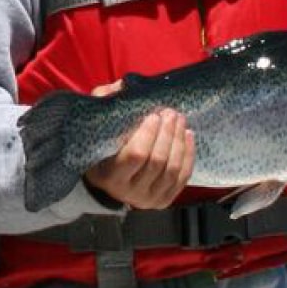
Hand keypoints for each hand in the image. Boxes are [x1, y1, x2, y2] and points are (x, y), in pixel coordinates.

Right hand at [83, 81, 194, 209]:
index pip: (135, 155)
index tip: (153, 115)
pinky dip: (188, 155)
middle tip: (170, 113)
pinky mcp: (164, 201)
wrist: (109, 183)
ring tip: (180, 121)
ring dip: (179, 141)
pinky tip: (189, 136)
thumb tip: (123, 86)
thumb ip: (104, 103)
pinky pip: (183, 177)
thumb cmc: (102, 149)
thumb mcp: (97, 127)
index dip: (148, 134)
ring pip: (172, 169)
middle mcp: (130, 193)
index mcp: (110, 177)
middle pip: (157, 161)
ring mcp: (149, 199)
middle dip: (167, 133)